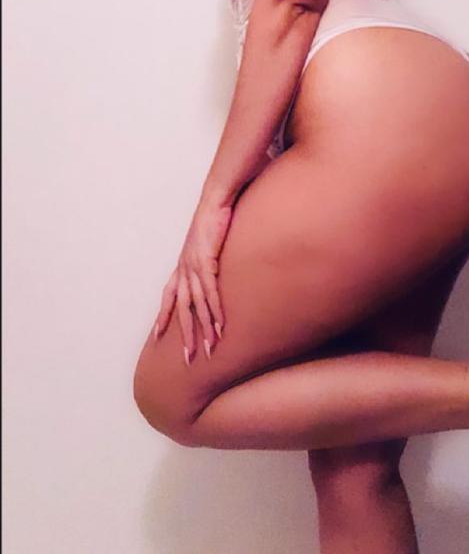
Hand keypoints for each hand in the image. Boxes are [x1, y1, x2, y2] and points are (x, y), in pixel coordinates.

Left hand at [154, 198, 232, 363]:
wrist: (216, 199)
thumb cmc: (214, 217)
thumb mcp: (207, 241)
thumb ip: (207, 256)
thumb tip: (212, 264)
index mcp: (182, 264)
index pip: (168, 294)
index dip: (163, 315)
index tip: (158, 335)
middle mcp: (184, 267)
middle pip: (181, 308)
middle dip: (184, 334)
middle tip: (188, 358)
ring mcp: (194, 265)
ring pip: (196, 305)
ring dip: (203, 329)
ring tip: (209, 349)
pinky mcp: (206, 261)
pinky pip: (210, 292)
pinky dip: (215, 310)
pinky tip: (219, 325)